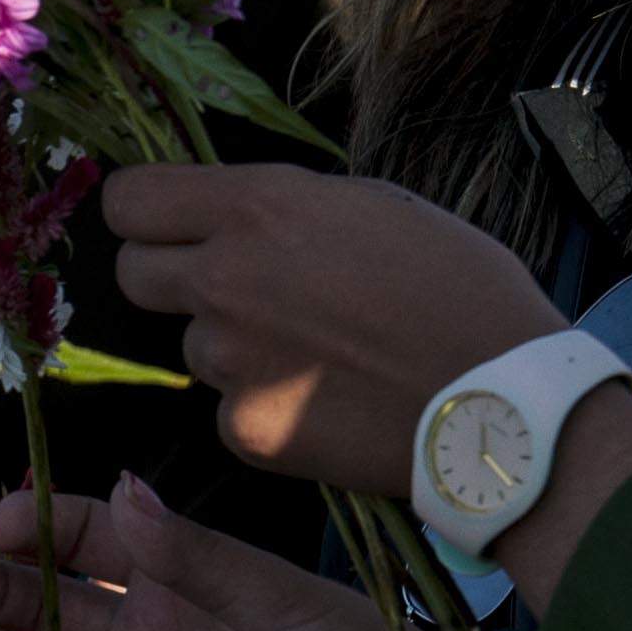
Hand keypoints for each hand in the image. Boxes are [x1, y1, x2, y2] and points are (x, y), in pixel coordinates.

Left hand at [106, 163, 566, 493]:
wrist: (500, 398)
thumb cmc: (462, 287)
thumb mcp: (376, 206)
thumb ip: (289, 210)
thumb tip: (242, 220)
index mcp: (257, 207)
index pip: (130, 200)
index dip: (145, 212)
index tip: (170, 224)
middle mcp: (223, 279)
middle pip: (133, 275)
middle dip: (172, 278)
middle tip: (234, 290)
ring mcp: (228, 361)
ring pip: (192, 346)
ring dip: (232, 347)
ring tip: (314, 354)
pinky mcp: (245, 431)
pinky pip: (229, 410)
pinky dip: (265, 409)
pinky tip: (327, 406)